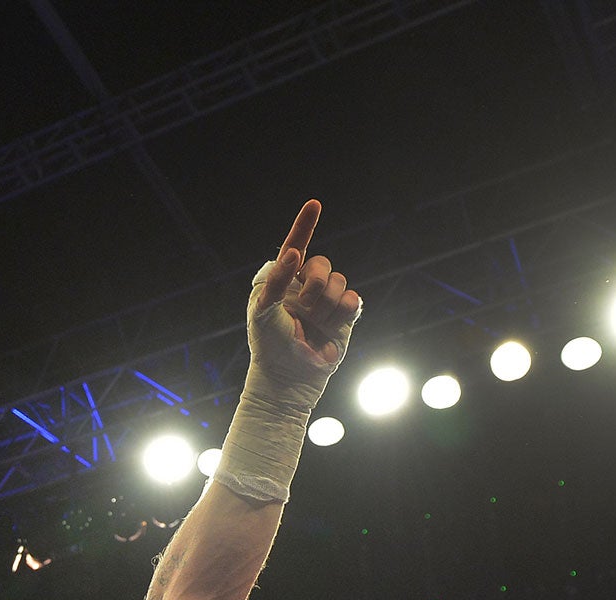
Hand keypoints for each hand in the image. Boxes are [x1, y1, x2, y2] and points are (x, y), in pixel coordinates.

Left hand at [247, 200, 360, 383]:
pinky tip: (331, 327)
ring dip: (326, 304)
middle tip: (305, 303)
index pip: (295, 246)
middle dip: (316, 280)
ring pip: (339, 282)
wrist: (288, 377)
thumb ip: (275, 281)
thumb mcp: (263, 312)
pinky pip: (352, 300)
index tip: (314, 204)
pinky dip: (342, 312)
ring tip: (313, 323)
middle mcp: (305, 287)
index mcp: (282, 281)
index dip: (305, 225)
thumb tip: (293, 253)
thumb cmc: (269, 346)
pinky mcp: (343, 316)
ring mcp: (325, 301)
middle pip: (322, 263)